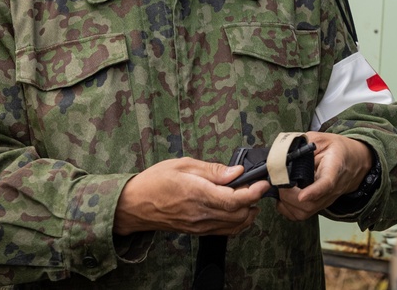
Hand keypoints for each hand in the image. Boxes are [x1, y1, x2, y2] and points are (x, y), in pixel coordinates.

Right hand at [114, 157, 269, 235]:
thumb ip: (212, 170)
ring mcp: (199, 226)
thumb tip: (236, 172)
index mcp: (198, 194)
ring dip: (247, 212)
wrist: (134, 205)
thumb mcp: (183, 165)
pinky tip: (236, 209)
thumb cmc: (155, 181)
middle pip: (239, 215)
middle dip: (253, 201)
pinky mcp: (197, 231)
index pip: (234, 199)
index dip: (253, 192)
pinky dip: (237, 222)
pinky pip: (224, 231)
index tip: (263, 183)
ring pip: (235, 226)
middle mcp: (201, 213)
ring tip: (248, 196)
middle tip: (255, 185)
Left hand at [276, 132, 371, 220]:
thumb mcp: (322, 139)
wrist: (353, 162)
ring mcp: (326, 200)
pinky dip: (288, 209)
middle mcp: (332, 189)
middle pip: (311, 204)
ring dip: (287, 203)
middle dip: (289, 196)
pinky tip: (283, 198)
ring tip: (280, 189)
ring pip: (305, 212)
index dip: (314, 191)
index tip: (302, 196)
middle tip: (279, 182)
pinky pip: (302, 215)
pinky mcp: (320, 205)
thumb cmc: (337, 150)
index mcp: (334, 168)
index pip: (326, 184)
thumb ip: (304, 143)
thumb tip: (283, 150)